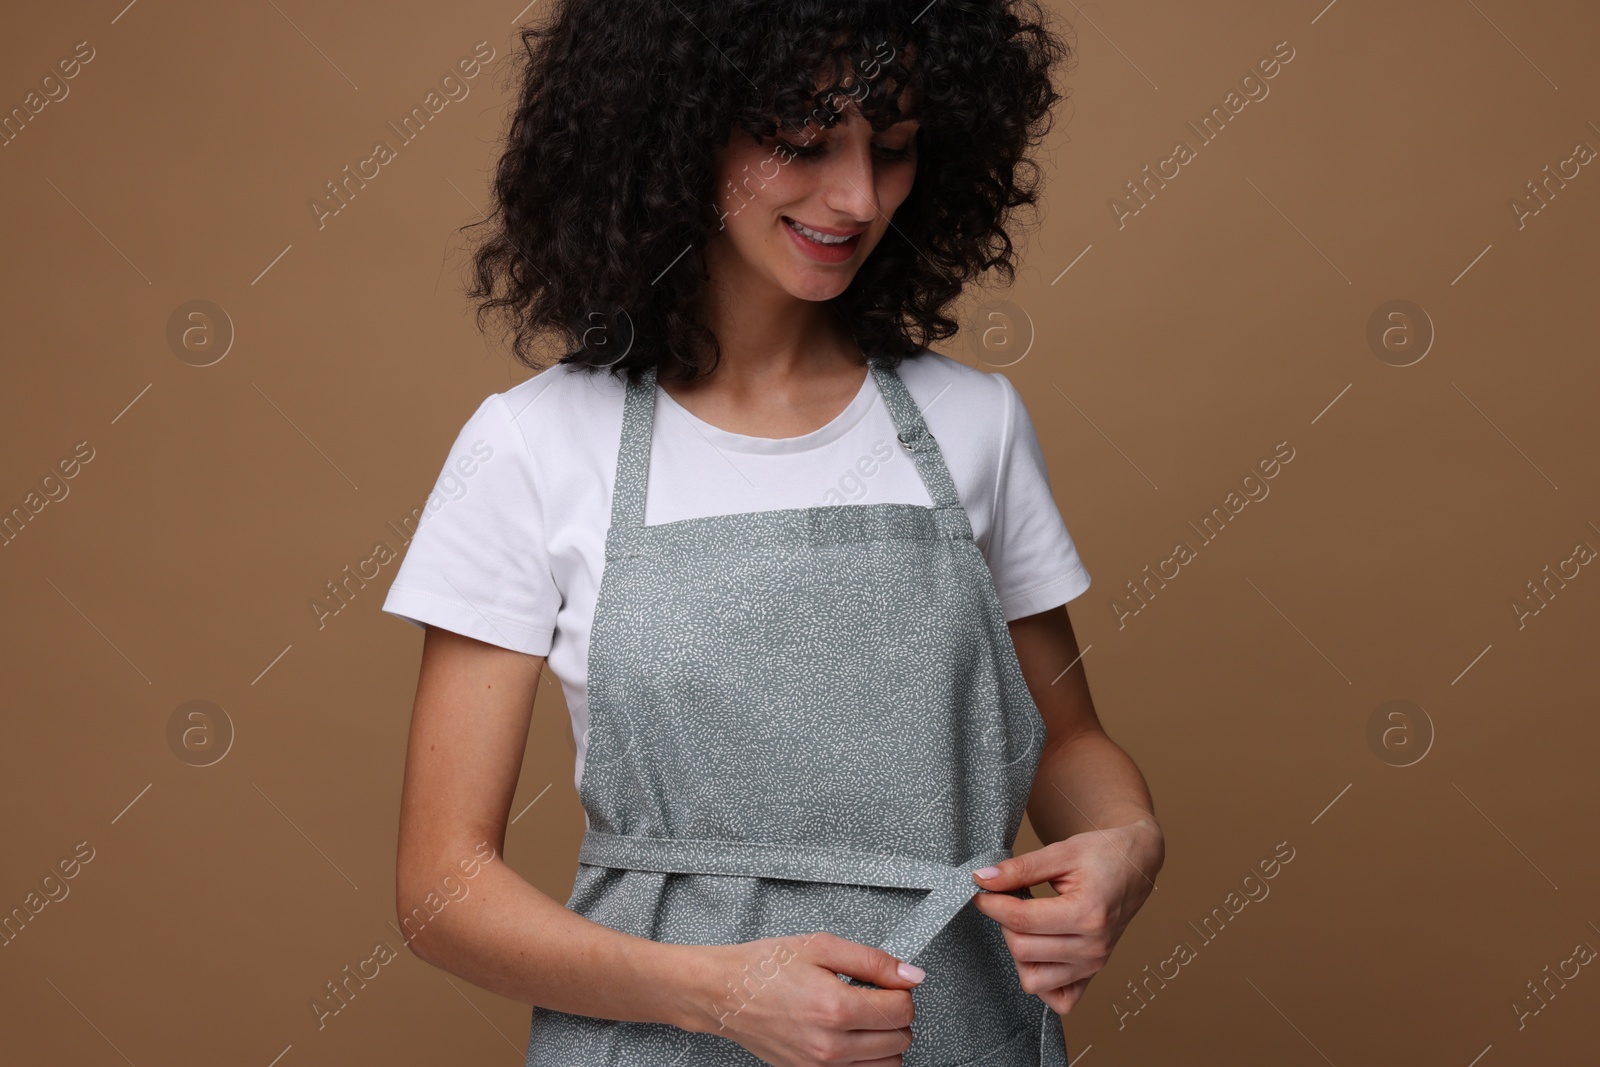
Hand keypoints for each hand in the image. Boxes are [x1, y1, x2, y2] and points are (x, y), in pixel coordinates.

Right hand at [680, 931, 925, 1065]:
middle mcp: (829, 1045)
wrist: (723, 993)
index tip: (891, 982)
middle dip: (896, 1014)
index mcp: (834, 1007)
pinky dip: (865, 1058)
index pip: (901, 1009)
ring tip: (862, 1016)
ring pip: (887, 1065)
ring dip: (885, 1040)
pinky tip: (851, 1035)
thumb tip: (910, 974)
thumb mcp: (822, 946)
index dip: (902, 990)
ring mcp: (820, 1066)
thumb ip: (873, 961)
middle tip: (875, 995)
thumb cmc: (762, 968)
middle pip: (900, 1040)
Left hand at [969, 818, 1162, 1013]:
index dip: (991, 903)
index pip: (1022, 920)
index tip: (981, 889)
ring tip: (1025, 921)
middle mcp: (1094, 947)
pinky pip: (1058, 999)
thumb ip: (1020, 868)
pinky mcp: (1093, 974)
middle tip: (1007, 898)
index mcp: (1088, 913)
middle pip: (1023, 950)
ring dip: (1018, 951)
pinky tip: (1038, 949)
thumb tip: (982, 879)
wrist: (1135, 865)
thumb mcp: (1061, 851)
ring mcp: (1094, 964)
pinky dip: (1041, 980)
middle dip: (1004, 922)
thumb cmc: (1102, 854)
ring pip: (1033, 979)